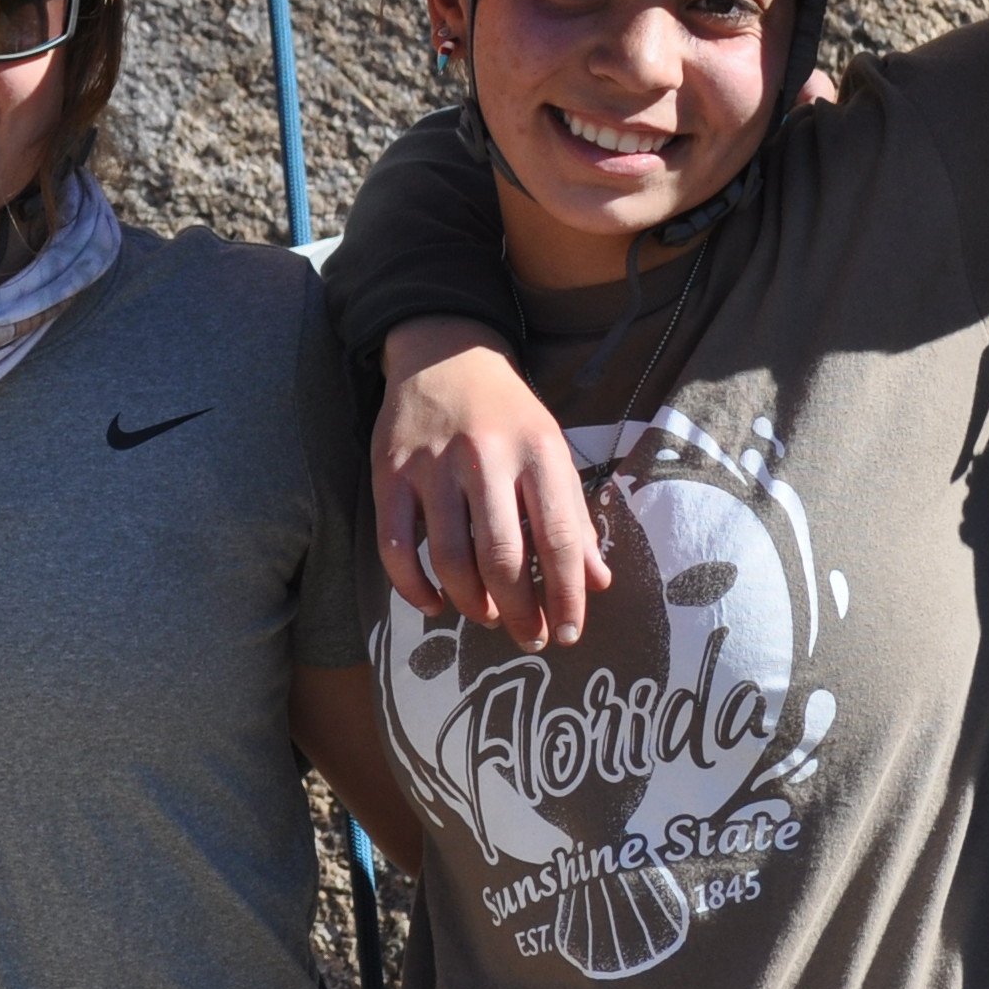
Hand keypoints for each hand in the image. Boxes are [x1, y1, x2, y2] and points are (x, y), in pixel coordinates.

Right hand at [374, 317, 604, 649]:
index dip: (566, 595)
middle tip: (527, 636)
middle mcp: (485, 457)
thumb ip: (574, 518)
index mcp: (537, 451)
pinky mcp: (390, 473)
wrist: (445, 352)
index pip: (557, 537)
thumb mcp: (553, 451)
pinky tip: (433, 604)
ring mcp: (432, 465)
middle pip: (503, 556)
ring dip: (471, 602)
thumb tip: (598, 583)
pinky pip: (396, 545)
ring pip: (451, 557)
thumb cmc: (508, 414)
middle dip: (519, 610)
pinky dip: (412, 586)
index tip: (567, 634)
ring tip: (486, 616)